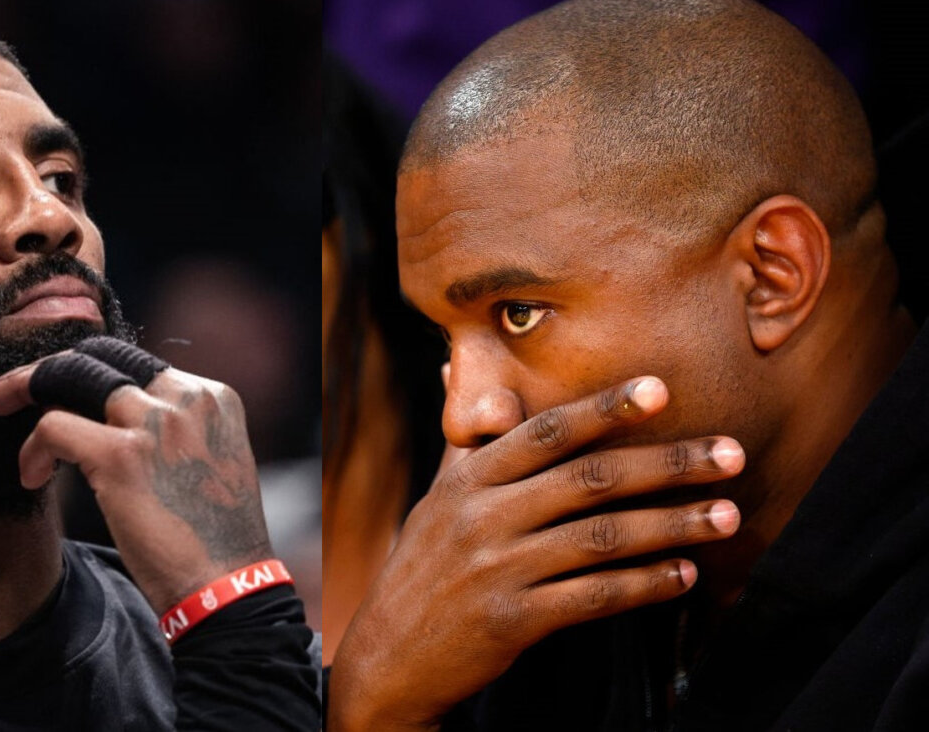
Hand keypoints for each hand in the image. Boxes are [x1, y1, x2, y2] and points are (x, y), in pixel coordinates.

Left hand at [0, 344, 272, 612]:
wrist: (228, 591)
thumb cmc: (213, 543)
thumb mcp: (208, 467)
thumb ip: (172, 433)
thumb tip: (110, 421)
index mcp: (212, 397)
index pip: (136, 361)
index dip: (89, 373)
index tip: (59, 394)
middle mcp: (188, 398)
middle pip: (103, 354)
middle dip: (48, 366)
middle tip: (4, 390)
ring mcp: (156, 423)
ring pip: (70, 374)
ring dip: (22, 388)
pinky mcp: (123, 454)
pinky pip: (53, 426)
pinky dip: (32, 448)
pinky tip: (31, 476)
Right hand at [328, 377, 743, 730]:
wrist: (388, 656)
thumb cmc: (423, 568)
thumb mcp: (437, 500)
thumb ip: (468, 445)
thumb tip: (469, 381)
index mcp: (469, 479)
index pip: (545, 432)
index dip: (605, 409)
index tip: (661, 389)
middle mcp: (483, 516)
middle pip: (590, 479)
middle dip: (668, 463)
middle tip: (731, 453)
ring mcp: (497, 569)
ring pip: (601, 538)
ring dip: (672, 525)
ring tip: (728, 517)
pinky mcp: (512, 621)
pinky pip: (592, 597)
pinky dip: (643, 585)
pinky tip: (684, 577)